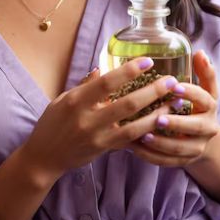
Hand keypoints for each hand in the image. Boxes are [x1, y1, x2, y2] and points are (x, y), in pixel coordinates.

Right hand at [21, 58, 179, 182]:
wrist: (44, 157)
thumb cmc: (52, 123)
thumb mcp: (63, 98)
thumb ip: (85, 85)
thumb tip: (101, 68)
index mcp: (76, 100)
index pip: (106, 83)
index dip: (128, 71)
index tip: (147, 61)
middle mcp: (88, 119)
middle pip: (126, 104)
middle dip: (152, 92)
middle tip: (171, 81)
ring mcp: (97, 137)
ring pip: (134, 125)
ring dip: (157, 114)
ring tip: (175, 102)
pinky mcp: (104, 150)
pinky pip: (130, 140)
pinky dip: (147, 131)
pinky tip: (161, 123)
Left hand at [125, 50, 219, 166]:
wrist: (203, 138)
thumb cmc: (197, 106)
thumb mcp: (204, 89)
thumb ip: (203, 72)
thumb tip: (200, 52)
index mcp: (210, 107)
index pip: (204, 99)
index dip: (190, 93)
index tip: (174, 86)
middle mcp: (207, 129)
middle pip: (195, 127)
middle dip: (177, 123)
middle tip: (158, 118)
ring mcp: (196, 148)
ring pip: (180, 148)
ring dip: (161, 143)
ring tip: (143, 134)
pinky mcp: (183, 162)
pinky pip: (167, 162)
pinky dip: (150, 156)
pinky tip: (134, 147)